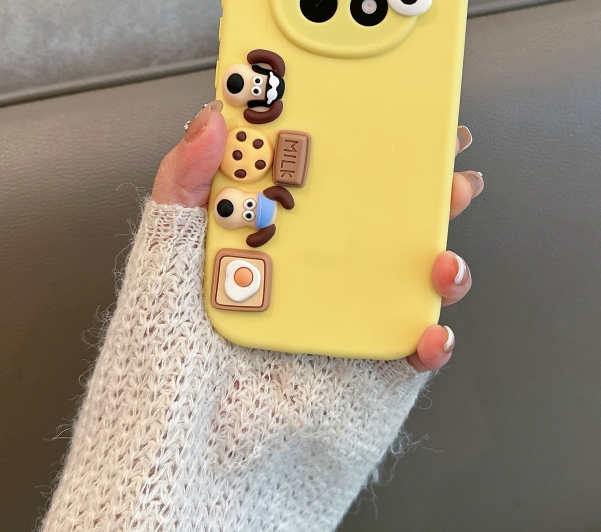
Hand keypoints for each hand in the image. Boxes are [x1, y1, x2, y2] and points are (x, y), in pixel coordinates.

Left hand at [152, 101, 483, 371]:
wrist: (179, 491)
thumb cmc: (156, 384)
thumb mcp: (159, 272)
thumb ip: (181, 191)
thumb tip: (209, 118)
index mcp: (263, 249)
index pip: (315, 184)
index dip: (351, 145)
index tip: (380, 110)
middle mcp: (308, 284)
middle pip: (375, 224)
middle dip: (418, 190)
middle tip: (444, 161)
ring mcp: (341, 329)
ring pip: (405, 279)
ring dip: (439, 255)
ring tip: (441, 250)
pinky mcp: (366, 381)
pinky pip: (413, 352)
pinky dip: (435, 338)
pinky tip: (429, 329)